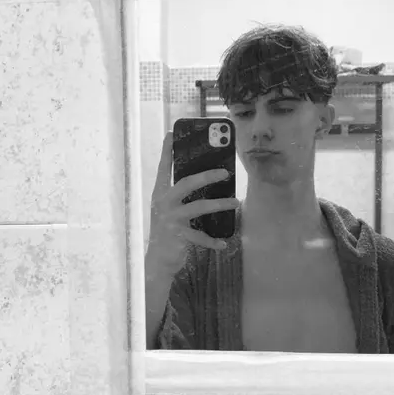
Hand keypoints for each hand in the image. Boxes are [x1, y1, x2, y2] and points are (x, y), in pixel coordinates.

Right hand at [146, 131, 238, 274]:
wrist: (157, 261)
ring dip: (220, 204)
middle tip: (226, 172)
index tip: (171, 134)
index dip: (167, 151)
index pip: (163, 168)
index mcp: (160, 193)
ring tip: (236, 202)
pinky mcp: (178, 235)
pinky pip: (201, 236)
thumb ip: (180, 196)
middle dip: (207, 176)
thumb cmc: (167, 231)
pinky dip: (214, 241)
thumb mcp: (170, 210)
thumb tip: (204, 179)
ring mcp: (170, 219)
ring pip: (199, 207)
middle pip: (187, 183)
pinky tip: (224, 243)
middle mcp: (163, 203)